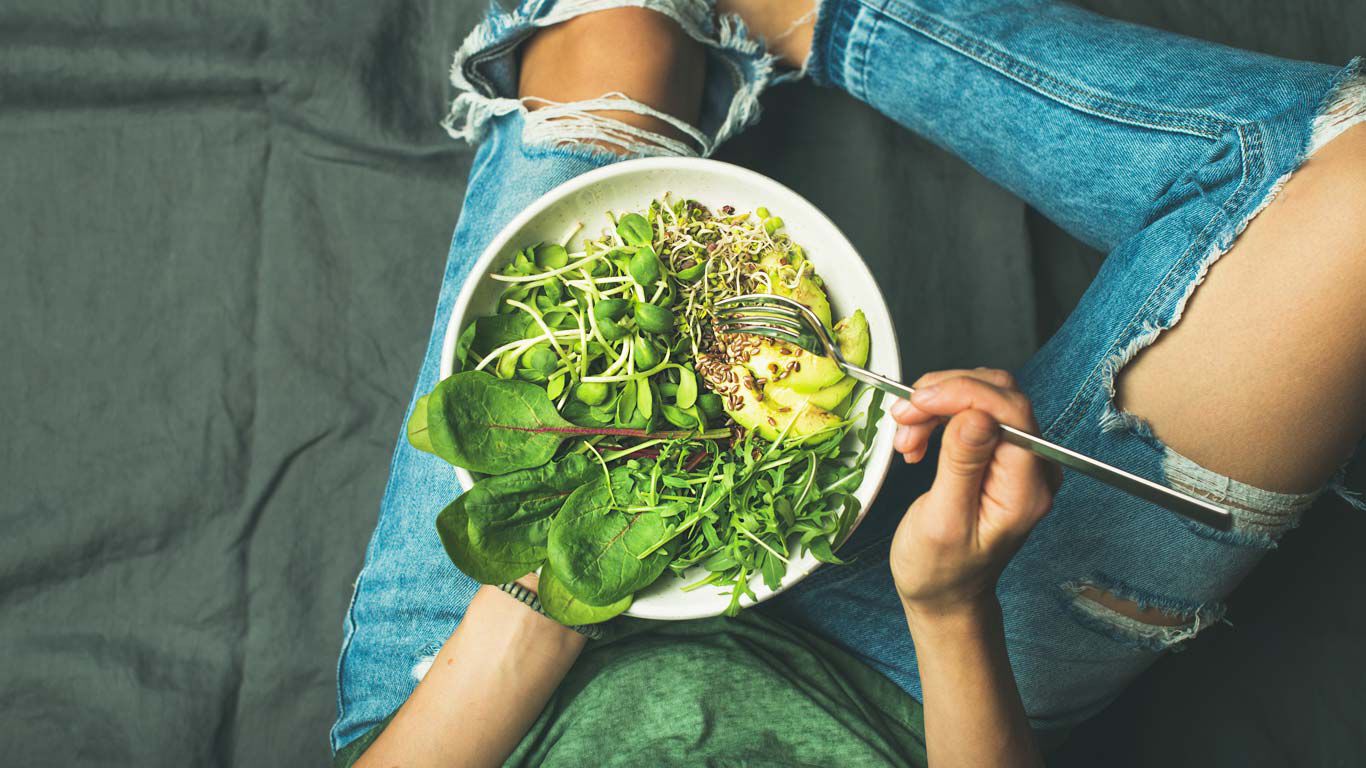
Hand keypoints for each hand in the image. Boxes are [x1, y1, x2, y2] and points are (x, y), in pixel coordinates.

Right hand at [889, 370, 1057, 620]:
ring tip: (905, 436)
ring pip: (983, 397)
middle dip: (944, 396)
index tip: (917, 402)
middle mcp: (1033, 467)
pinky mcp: (999, 453)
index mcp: (1025, 488)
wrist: (944, 592)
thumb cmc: (940, 569)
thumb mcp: (943, 521)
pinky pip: (973, 412)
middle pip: (999, 395)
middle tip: (903, 418)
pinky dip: (939, 414)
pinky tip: (917, 438)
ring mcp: (1018, 458)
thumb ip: (962, 465)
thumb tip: (977, 415)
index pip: (1010, 412)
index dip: (962, 394)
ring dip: (936, 404)